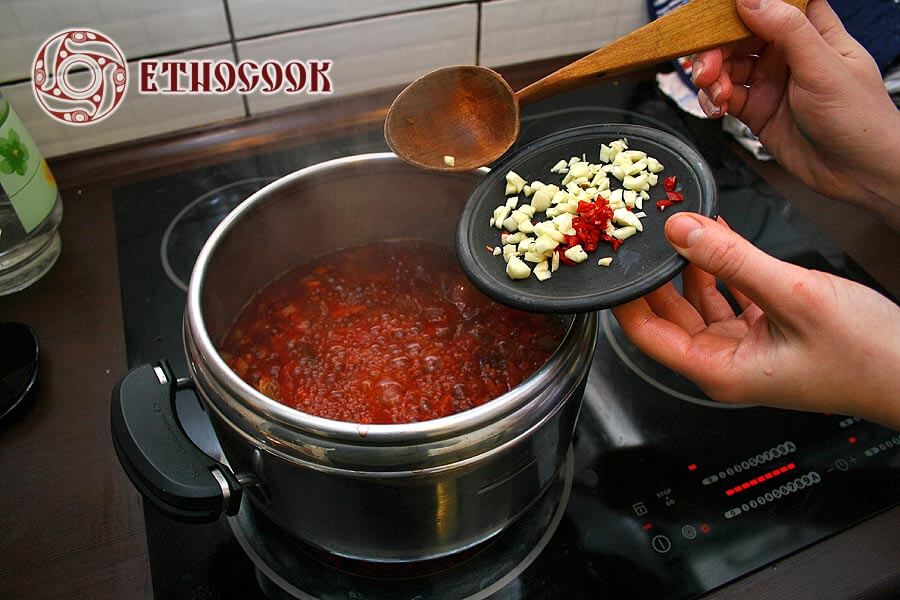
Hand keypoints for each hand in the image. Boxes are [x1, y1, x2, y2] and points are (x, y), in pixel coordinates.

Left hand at [612, 213, 899, 429]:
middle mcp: (726, 362)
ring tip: (677, 228)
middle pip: (668, 316)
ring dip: (689, 266)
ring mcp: (748, 348)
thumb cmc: (867, 356)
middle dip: (654, 276)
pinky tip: (717, 239)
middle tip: (639, 237)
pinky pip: (731, 297)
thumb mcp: (792, 295)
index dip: (623, 300)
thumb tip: (681, 230)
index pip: (646, 335)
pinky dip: (723, 269)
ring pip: (699, 303)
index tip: (609, 265)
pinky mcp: (770, 332)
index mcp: (719, 369)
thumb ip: (732, 260)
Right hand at [691, 0, 899, 228]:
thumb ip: (787, 30)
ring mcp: (770, 82)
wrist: (858, 173)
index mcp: (812, 31)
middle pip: (740, 36)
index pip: (773, 5)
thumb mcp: (823, 67)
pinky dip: (714, 100)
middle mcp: (788, 53)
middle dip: (717, 50)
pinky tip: (717, 108)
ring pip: (727, 66)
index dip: (744, 8)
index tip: (717, 19)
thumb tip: (750, 1)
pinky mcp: (757, 110)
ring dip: (712, 77)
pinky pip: (725, 96)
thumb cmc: (858, 117)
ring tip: (715, 93)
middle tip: (706, 69)